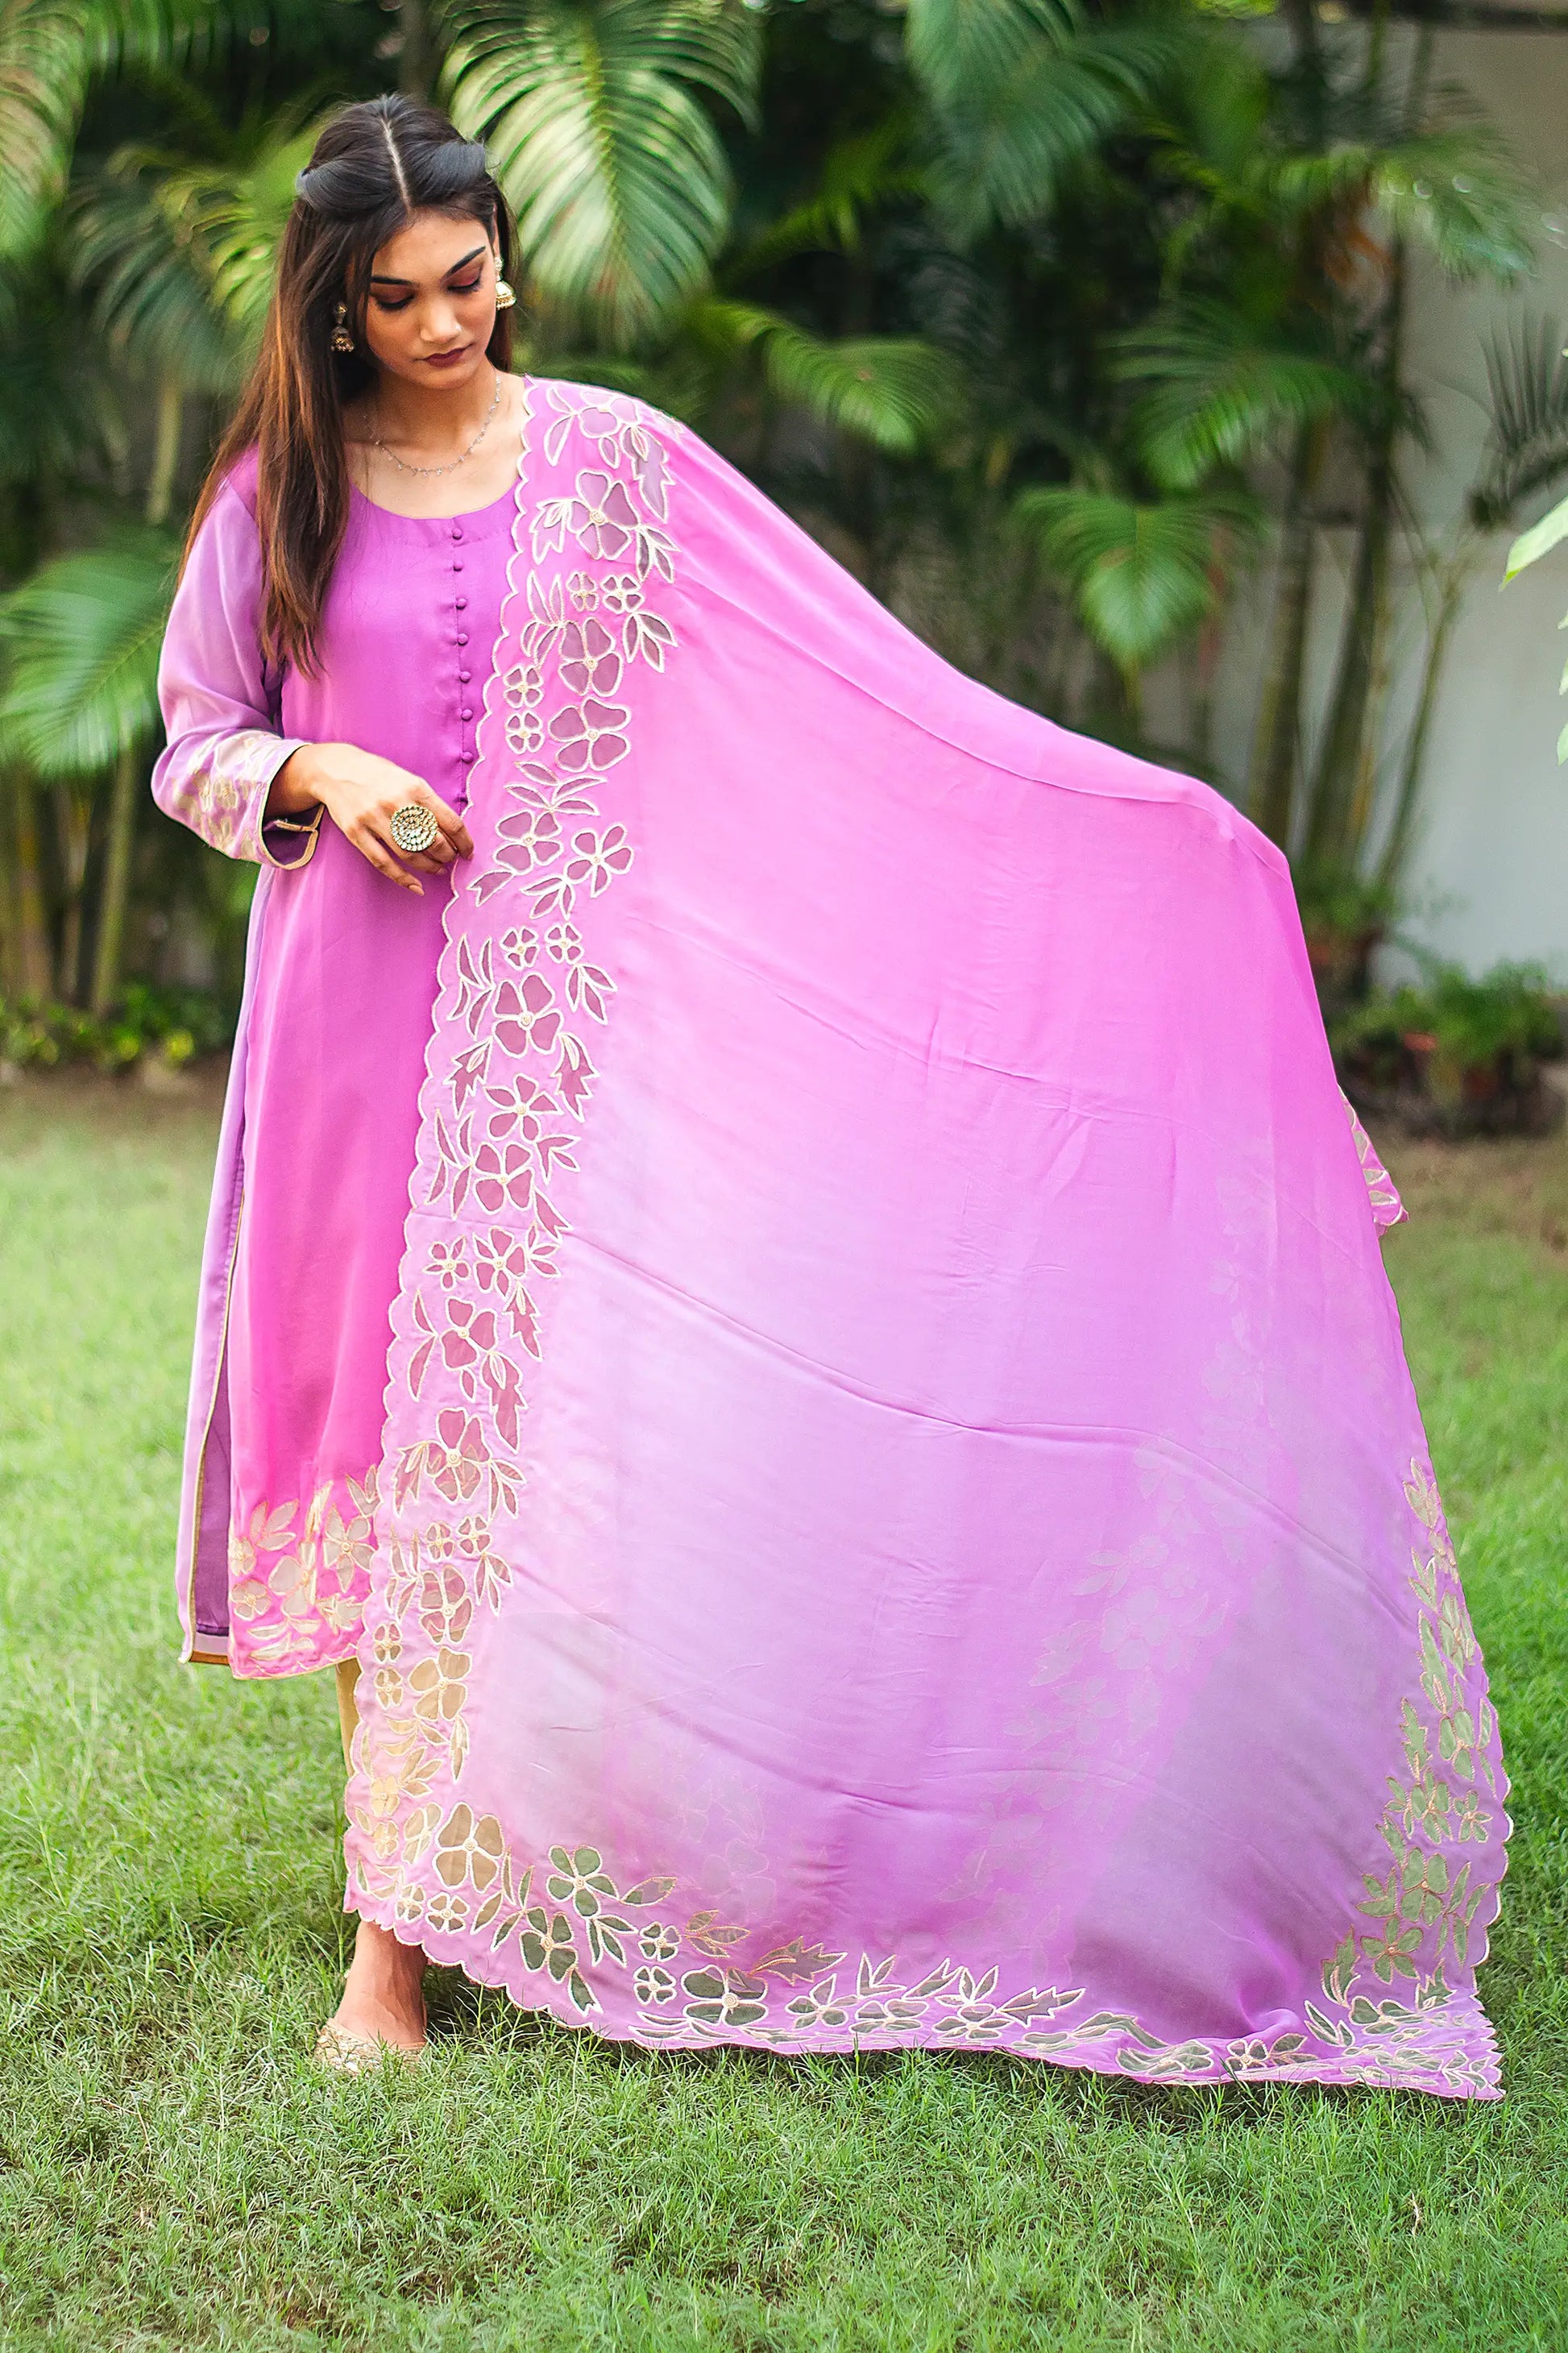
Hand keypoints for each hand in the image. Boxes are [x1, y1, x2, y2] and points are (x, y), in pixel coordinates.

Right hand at [268, 742, 472, 894]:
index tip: (468, 852)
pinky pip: (384, 863)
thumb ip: (428, 803)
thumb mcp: (408, 779)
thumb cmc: (379, 776)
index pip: (451, 822)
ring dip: (429, 867)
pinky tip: (416, 886)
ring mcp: (374, 819)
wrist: (336, 768)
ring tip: (438, 869)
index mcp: (415, 788)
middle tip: (451, 860)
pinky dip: (402, 878)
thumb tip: (453, 834)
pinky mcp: (356, 833)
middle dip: (447, 856)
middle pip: (433, 841)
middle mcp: (396, 803)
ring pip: (411, 854)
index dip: (464, 842)